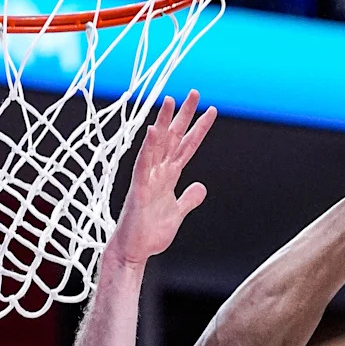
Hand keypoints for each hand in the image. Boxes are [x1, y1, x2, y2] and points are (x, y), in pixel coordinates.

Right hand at [111, 90, 215, 265]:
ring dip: (163, 124)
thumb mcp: (177, 214)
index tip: (211, 111)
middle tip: (194, 93)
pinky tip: (153, 132)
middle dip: (184, 116)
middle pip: (173, 139)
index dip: (199, 129)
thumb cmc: (149, 234)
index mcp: (168, 177)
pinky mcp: (138, 190)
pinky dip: (148, 148)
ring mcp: (147, 179)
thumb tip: (201, 187)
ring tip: (170, 101)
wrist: (133, 252)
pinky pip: (143, 165)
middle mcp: (158, 173)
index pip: (187, 147)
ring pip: (156, 146)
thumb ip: (189, 199)